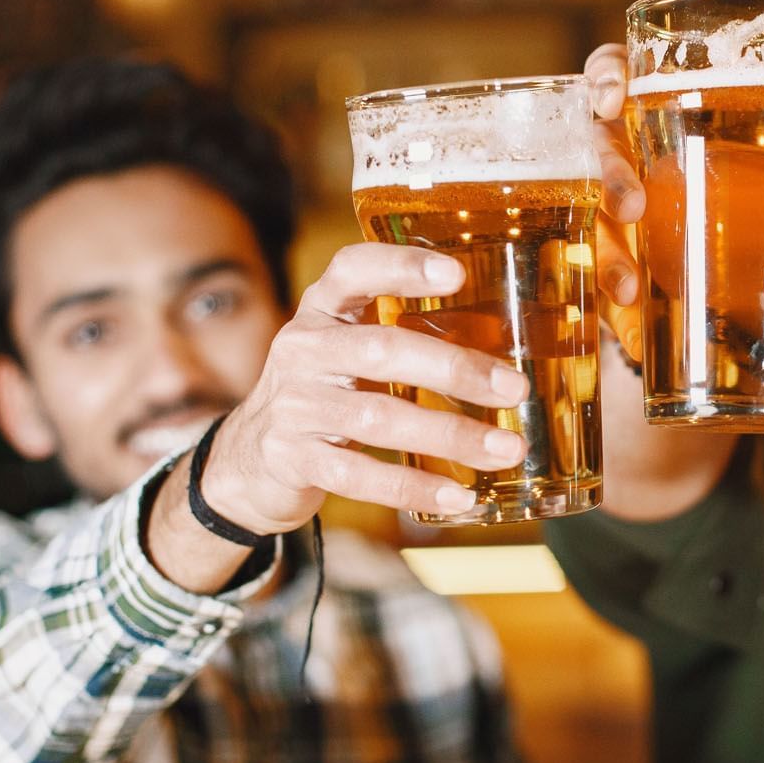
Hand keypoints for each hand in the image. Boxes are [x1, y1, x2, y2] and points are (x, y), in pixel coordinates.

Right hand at [196, 243, 533, 532]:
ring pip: (378, 418)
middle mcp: (302, 349)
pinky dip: (414, 487)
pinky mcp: (291, 459)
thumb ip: (405, 335)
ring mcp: (293, 406)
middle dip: (455, 369)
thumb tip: (507, 350)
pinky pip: (359, 476)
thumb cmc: (326, 390)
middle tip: (514, 388)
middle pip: (380, 349)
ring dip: (451, 435)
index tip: (457, 274)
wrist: (249, 457)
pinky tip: (459, 496)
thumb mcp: (349, 347)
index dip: (401, 266)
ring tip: (505, 449)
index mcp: (322, 310)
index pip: (352, 270)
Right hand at [581, 43, 740, 519]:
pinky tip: (627, 309)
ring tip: (630, 289)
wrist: (736, 296)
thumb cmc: (762, 209)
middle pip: (594, 139)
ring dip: (606, 246)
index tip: (614, 97)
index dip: (606, 76)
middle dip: (606, 167)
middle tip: (633, 202)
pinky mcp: (610, 260)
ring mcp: (610, 206)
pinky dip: (607, 288)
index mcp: (666, 109)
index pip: (618, 71)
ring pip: (587, 211)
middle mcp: (628, 149)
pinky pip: (590, 267)